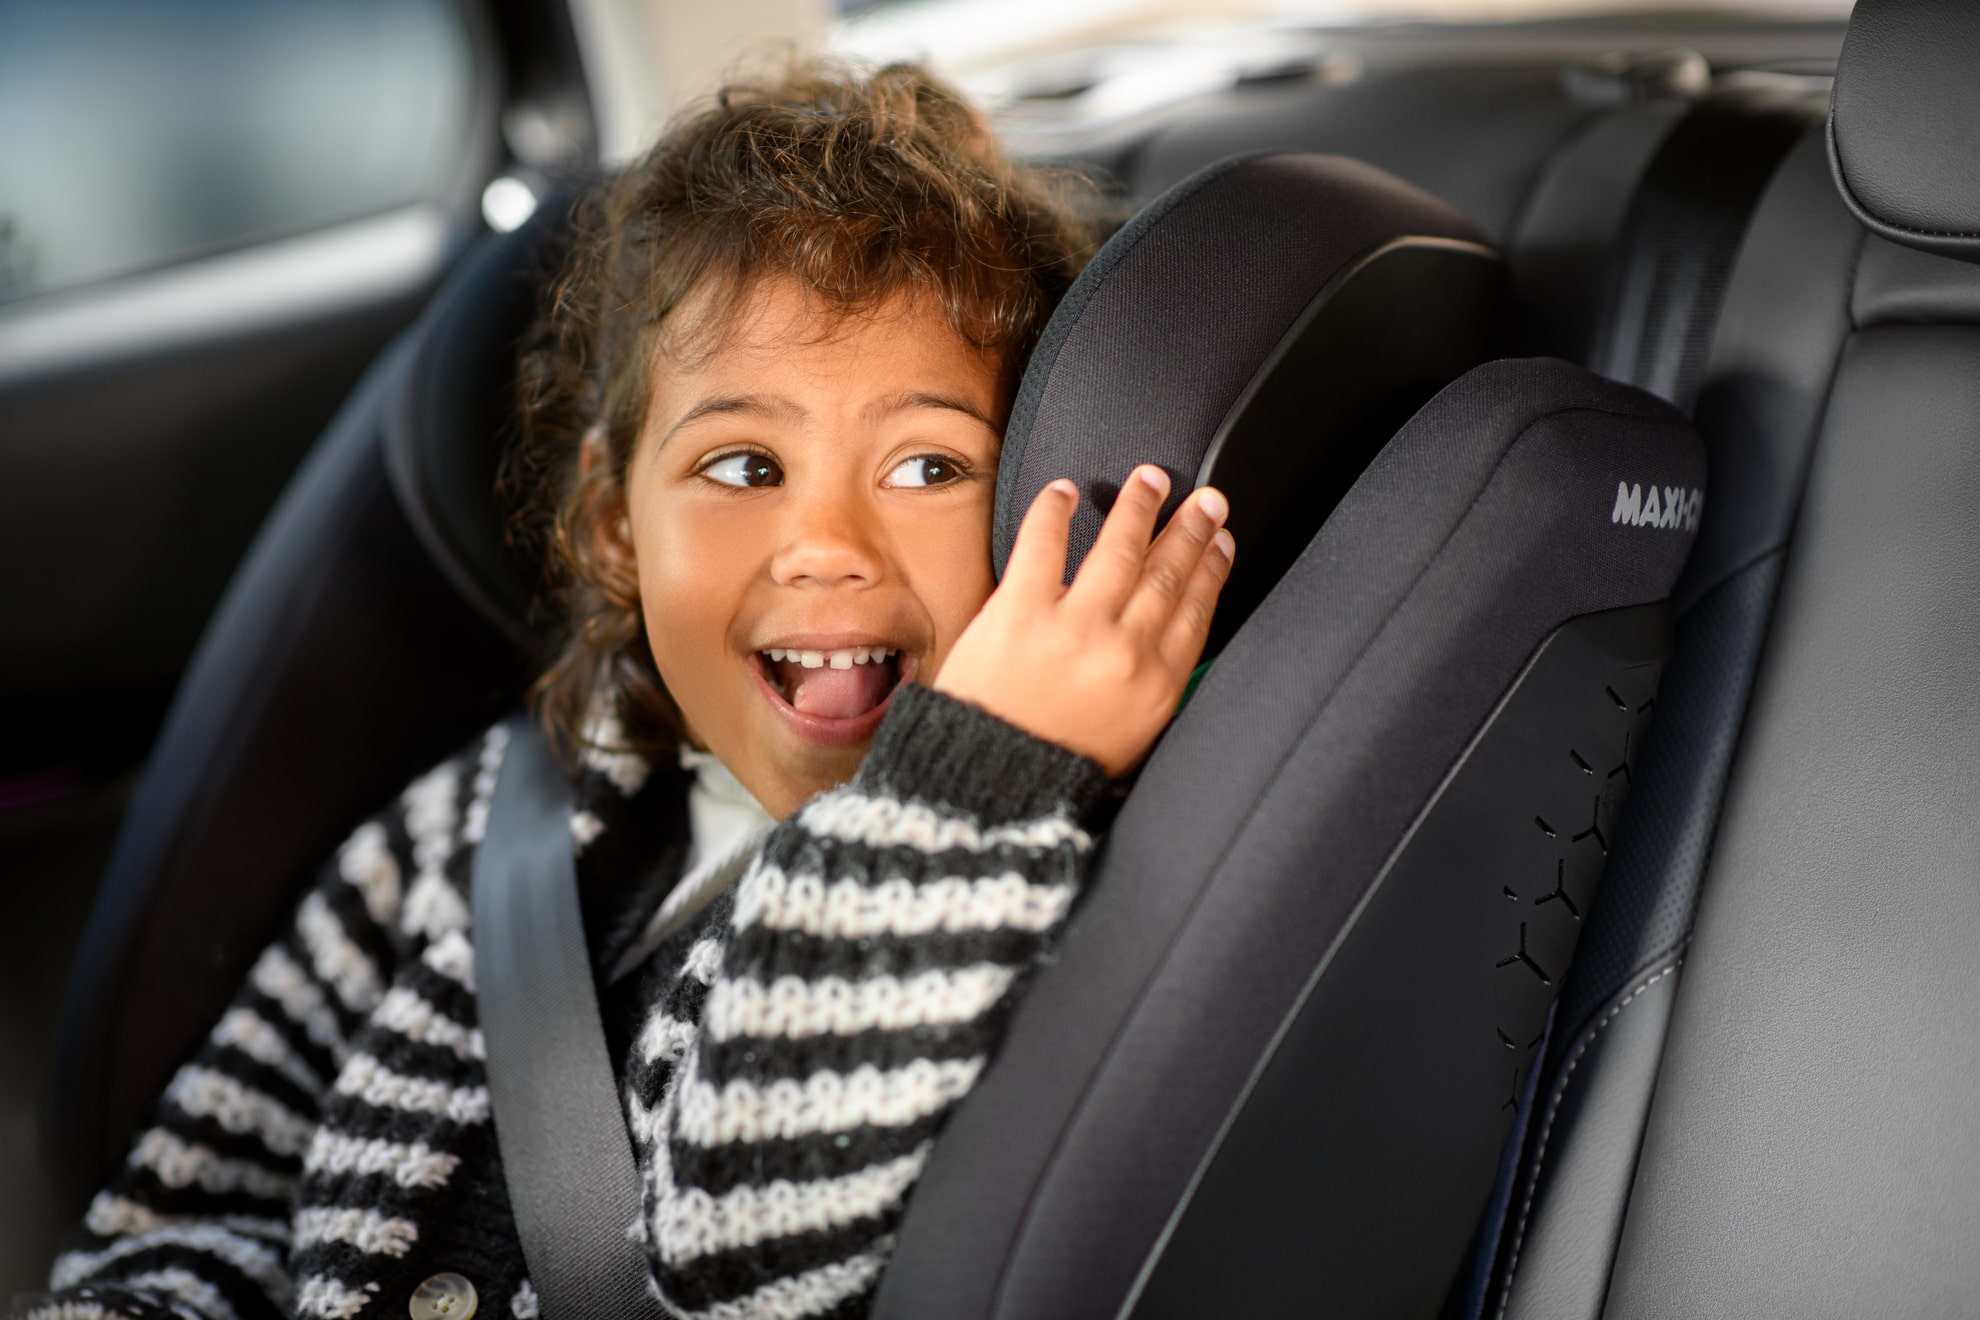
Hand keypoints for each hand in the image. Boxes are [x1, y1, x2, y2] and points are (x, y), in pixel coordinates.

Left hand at [934, 465, 1234, 775]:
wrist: (987, 784)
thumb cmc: (1049, 769)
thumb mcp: (1130, 741)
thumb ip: (1153, 689)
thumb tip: (1169, 641)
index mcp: (1155, 686)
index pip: (1196, 609)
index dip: (1212, 568)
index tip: (1220, 541)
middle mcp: (1124, 650)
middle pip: (1169, 572)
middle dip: (1191, 528)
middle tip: (1204, 500)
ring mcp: (1073, 626)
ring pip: (1120, 548)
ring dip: (1140, 507)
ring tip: (1151, 480)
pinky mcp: (1019, 611)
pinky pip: (1043, 544)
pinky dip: (1056, 511)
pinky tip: (1067, 491)